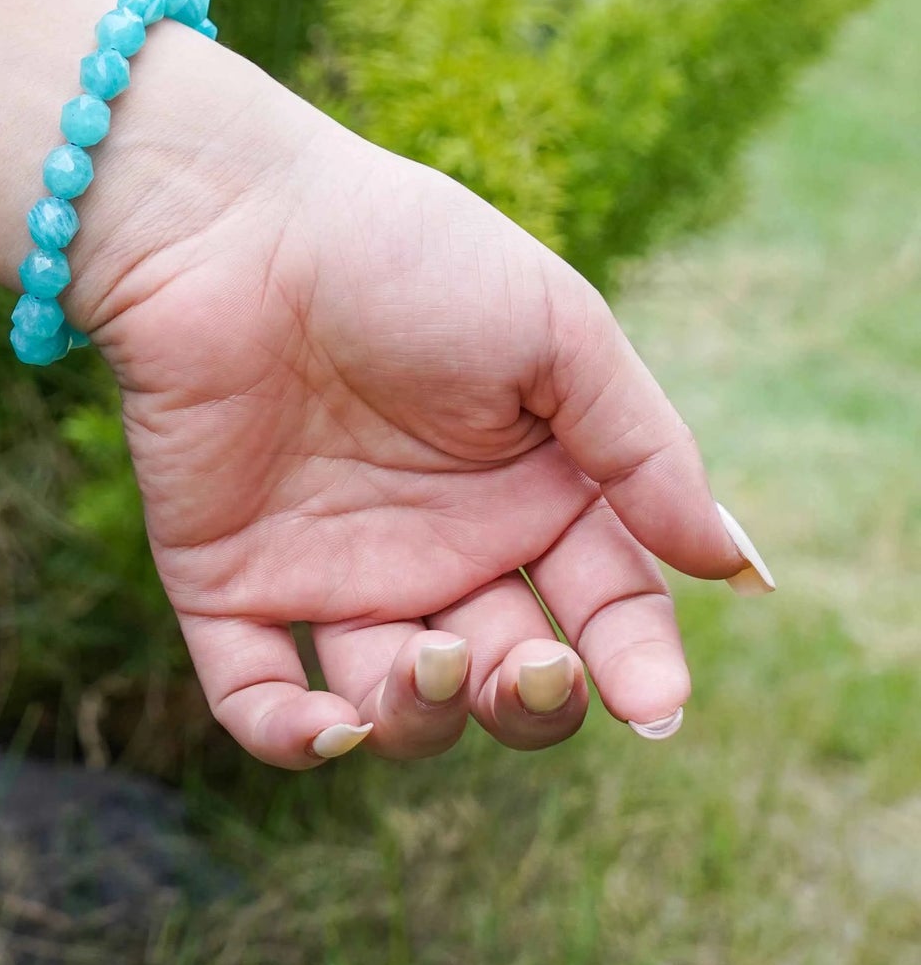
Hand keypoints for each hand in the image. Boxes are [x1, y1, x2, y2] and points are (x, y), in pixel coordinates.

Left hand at [69, 28, 768, 768]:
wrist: (232, 225)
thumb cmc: (402, 257)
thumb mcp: (557, 335)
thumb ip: (645, 452)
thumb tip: (737, 568)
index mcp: (527, 492)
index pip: (604, 609)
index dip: (636, 664)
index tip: (652, 701)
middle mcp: (435, 548)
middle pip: (504, 679)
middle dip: (531, 702)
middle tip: (530, 665)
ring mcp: (330, 572)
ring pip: (396, 708)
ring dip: (427, 719)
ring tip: (432, 657)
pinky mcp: (227, 585)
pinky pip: (258, 700)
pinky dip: (293, 738)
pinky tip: (332, 724)